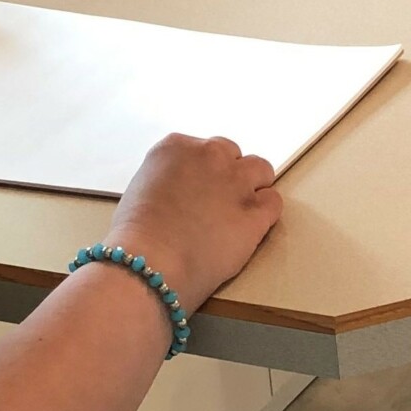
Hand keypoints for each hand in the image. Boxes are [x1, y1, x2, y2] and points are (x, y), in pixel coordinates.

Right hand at [105, 133, 280, 313]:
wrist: (150, 263)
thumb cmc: (136, 239)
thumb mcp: (140, 192)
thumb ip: (166, 182)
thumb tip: (179, 193)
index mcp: (176, 147)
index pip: (203, 148)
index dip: (203, 171)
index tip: (199, 188)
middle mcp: (209, 156)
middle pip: (232, 153)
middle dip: (227, 175)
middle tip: (217, 203)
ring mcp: (236, 181)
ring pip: (261, 169)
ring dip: (253, 186)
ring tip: (239, 212)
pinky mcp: (255, 211)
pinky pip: (274, 202)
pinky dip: (266, 214)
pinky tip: (250, 228)